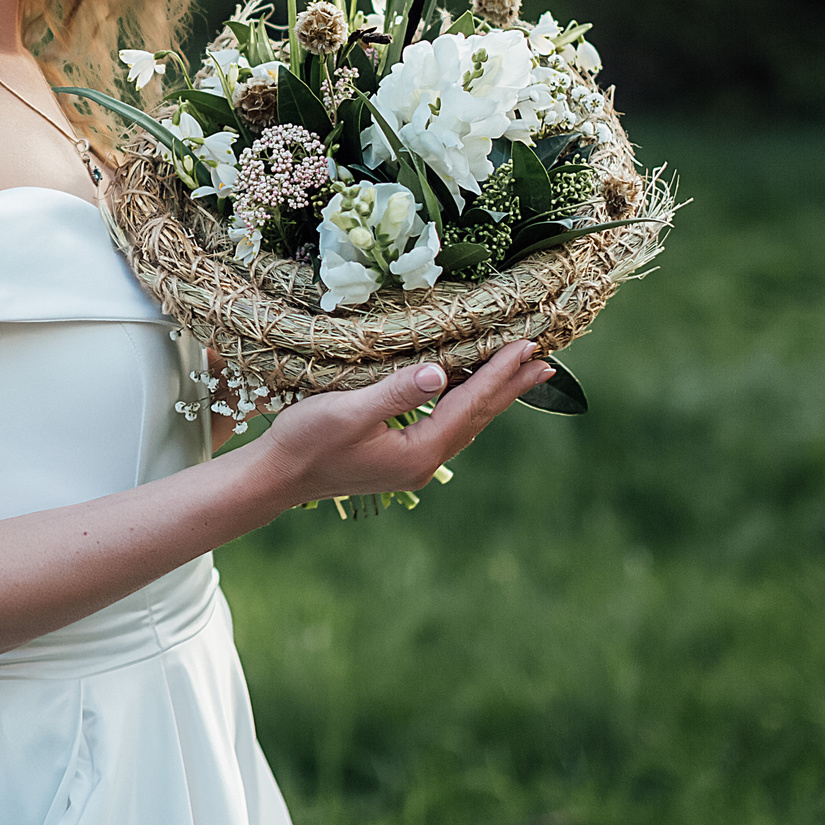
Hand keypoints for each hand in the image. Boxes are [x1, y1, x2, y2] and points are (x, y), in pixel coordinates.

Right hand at [251, 339, 553, 506]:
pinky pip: (447, 426)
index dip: (499, 373)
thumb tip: (440, 372)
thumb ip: (396, 392)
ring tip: (520, 376)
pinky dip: (466, 404)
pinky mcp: (400, 459)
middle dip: (510, 388)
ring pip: (465, 424)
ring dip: (492, 396)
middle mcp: (424, 462)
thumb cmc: (307, 440)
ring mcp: (413, 464)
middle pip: (477, 418)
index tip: (527, 346)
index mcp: (419, 452)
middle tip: (546, 364)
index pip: (469, 405)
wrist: (278, 478)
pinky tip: (468, 393)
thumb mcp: (348, 411)